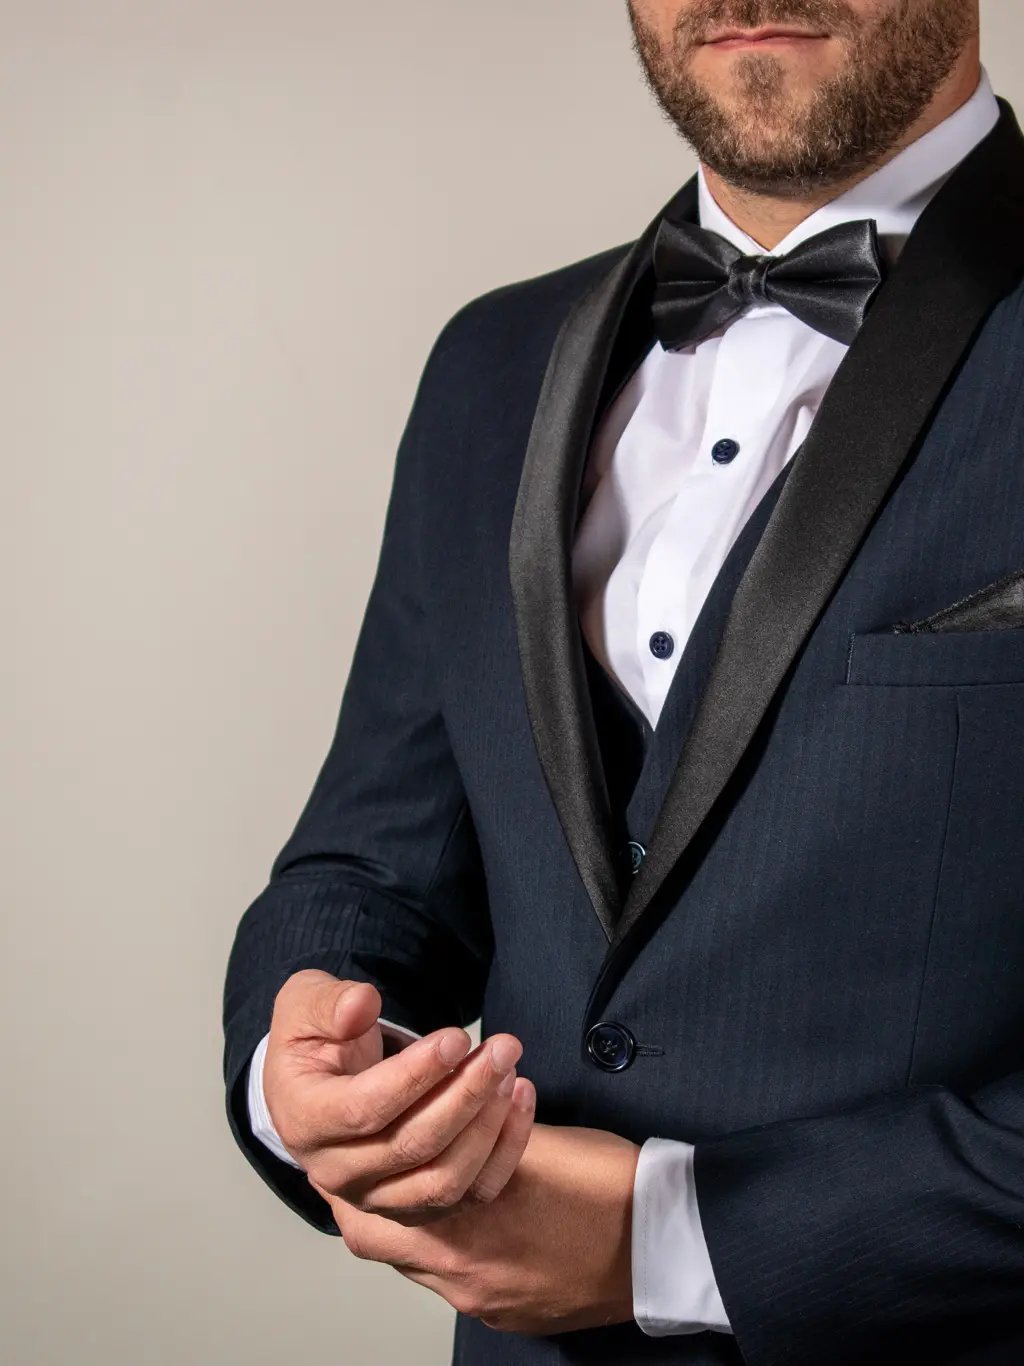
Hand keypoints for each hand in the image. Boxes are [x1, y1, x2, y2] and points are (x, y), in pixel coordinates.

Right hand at [264, 970, 535, 1224]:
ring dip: (488, 1125)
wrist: (321, 1081)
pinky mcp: (418, 1207)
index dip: (416, 1076)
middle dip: (467, 1093)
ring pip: (444, 1180)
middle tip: (504, 1047)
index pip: (364, 1110)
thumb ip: (330, 1002)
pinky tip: (522, 1098)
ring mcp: (378, 1198)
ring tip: (510, 1070)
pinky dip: (505, 1151)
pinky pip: (472, 1194)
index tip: (457, 1038)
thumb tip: (362, 1005)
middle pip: (413, 1147)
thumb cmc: (317, 1038)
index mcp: (305, 1122)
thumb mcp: (305, 1003)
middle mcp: (337, 1173)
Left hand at [311, 1121, 641, 1334]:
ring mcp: (489, 1302)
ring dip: (407, 1224)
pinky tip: (464, 1218)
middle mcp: (467, 1277)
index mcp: (468, 1230)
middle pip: (382, 1243)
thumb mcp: (538, 1142)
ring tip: (410, 1182)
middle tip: (359, 1166)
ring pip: (418, 1263)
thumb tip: (451, 1117)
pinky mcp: (514, 1314)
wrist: (673, 1243)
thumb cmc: (611, 1186)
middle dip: (365, 1203)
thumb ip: (481, 1135)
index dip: (352, 1178)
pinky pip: (458, 1283)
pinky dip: (448, 1248)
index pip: (375, 1211)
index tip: (343, 1148)